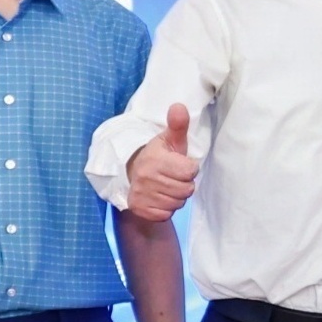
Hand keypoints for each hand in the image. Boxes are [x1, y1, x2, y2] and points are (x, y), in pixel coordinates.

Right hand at [122, 104, 200, 222]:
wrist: (131, 175)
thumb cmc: (158, 157)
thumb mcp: (169, 140)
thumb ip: (178, 125)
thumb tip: (179, 106)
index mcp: (155, 159)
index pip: (191, 171)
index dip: (189, 168)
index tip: (178, 164)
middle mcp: (146, 177)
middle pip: (187, 189)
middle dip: (184, 184)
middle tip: (173, 177)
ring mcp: (141, 195)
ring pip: (178, 203)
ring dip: (176, 197)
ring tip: (166, 186)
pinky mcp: (140, 209)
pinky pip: (166, 214)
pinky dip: (166, 208)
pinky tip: (159, 197)